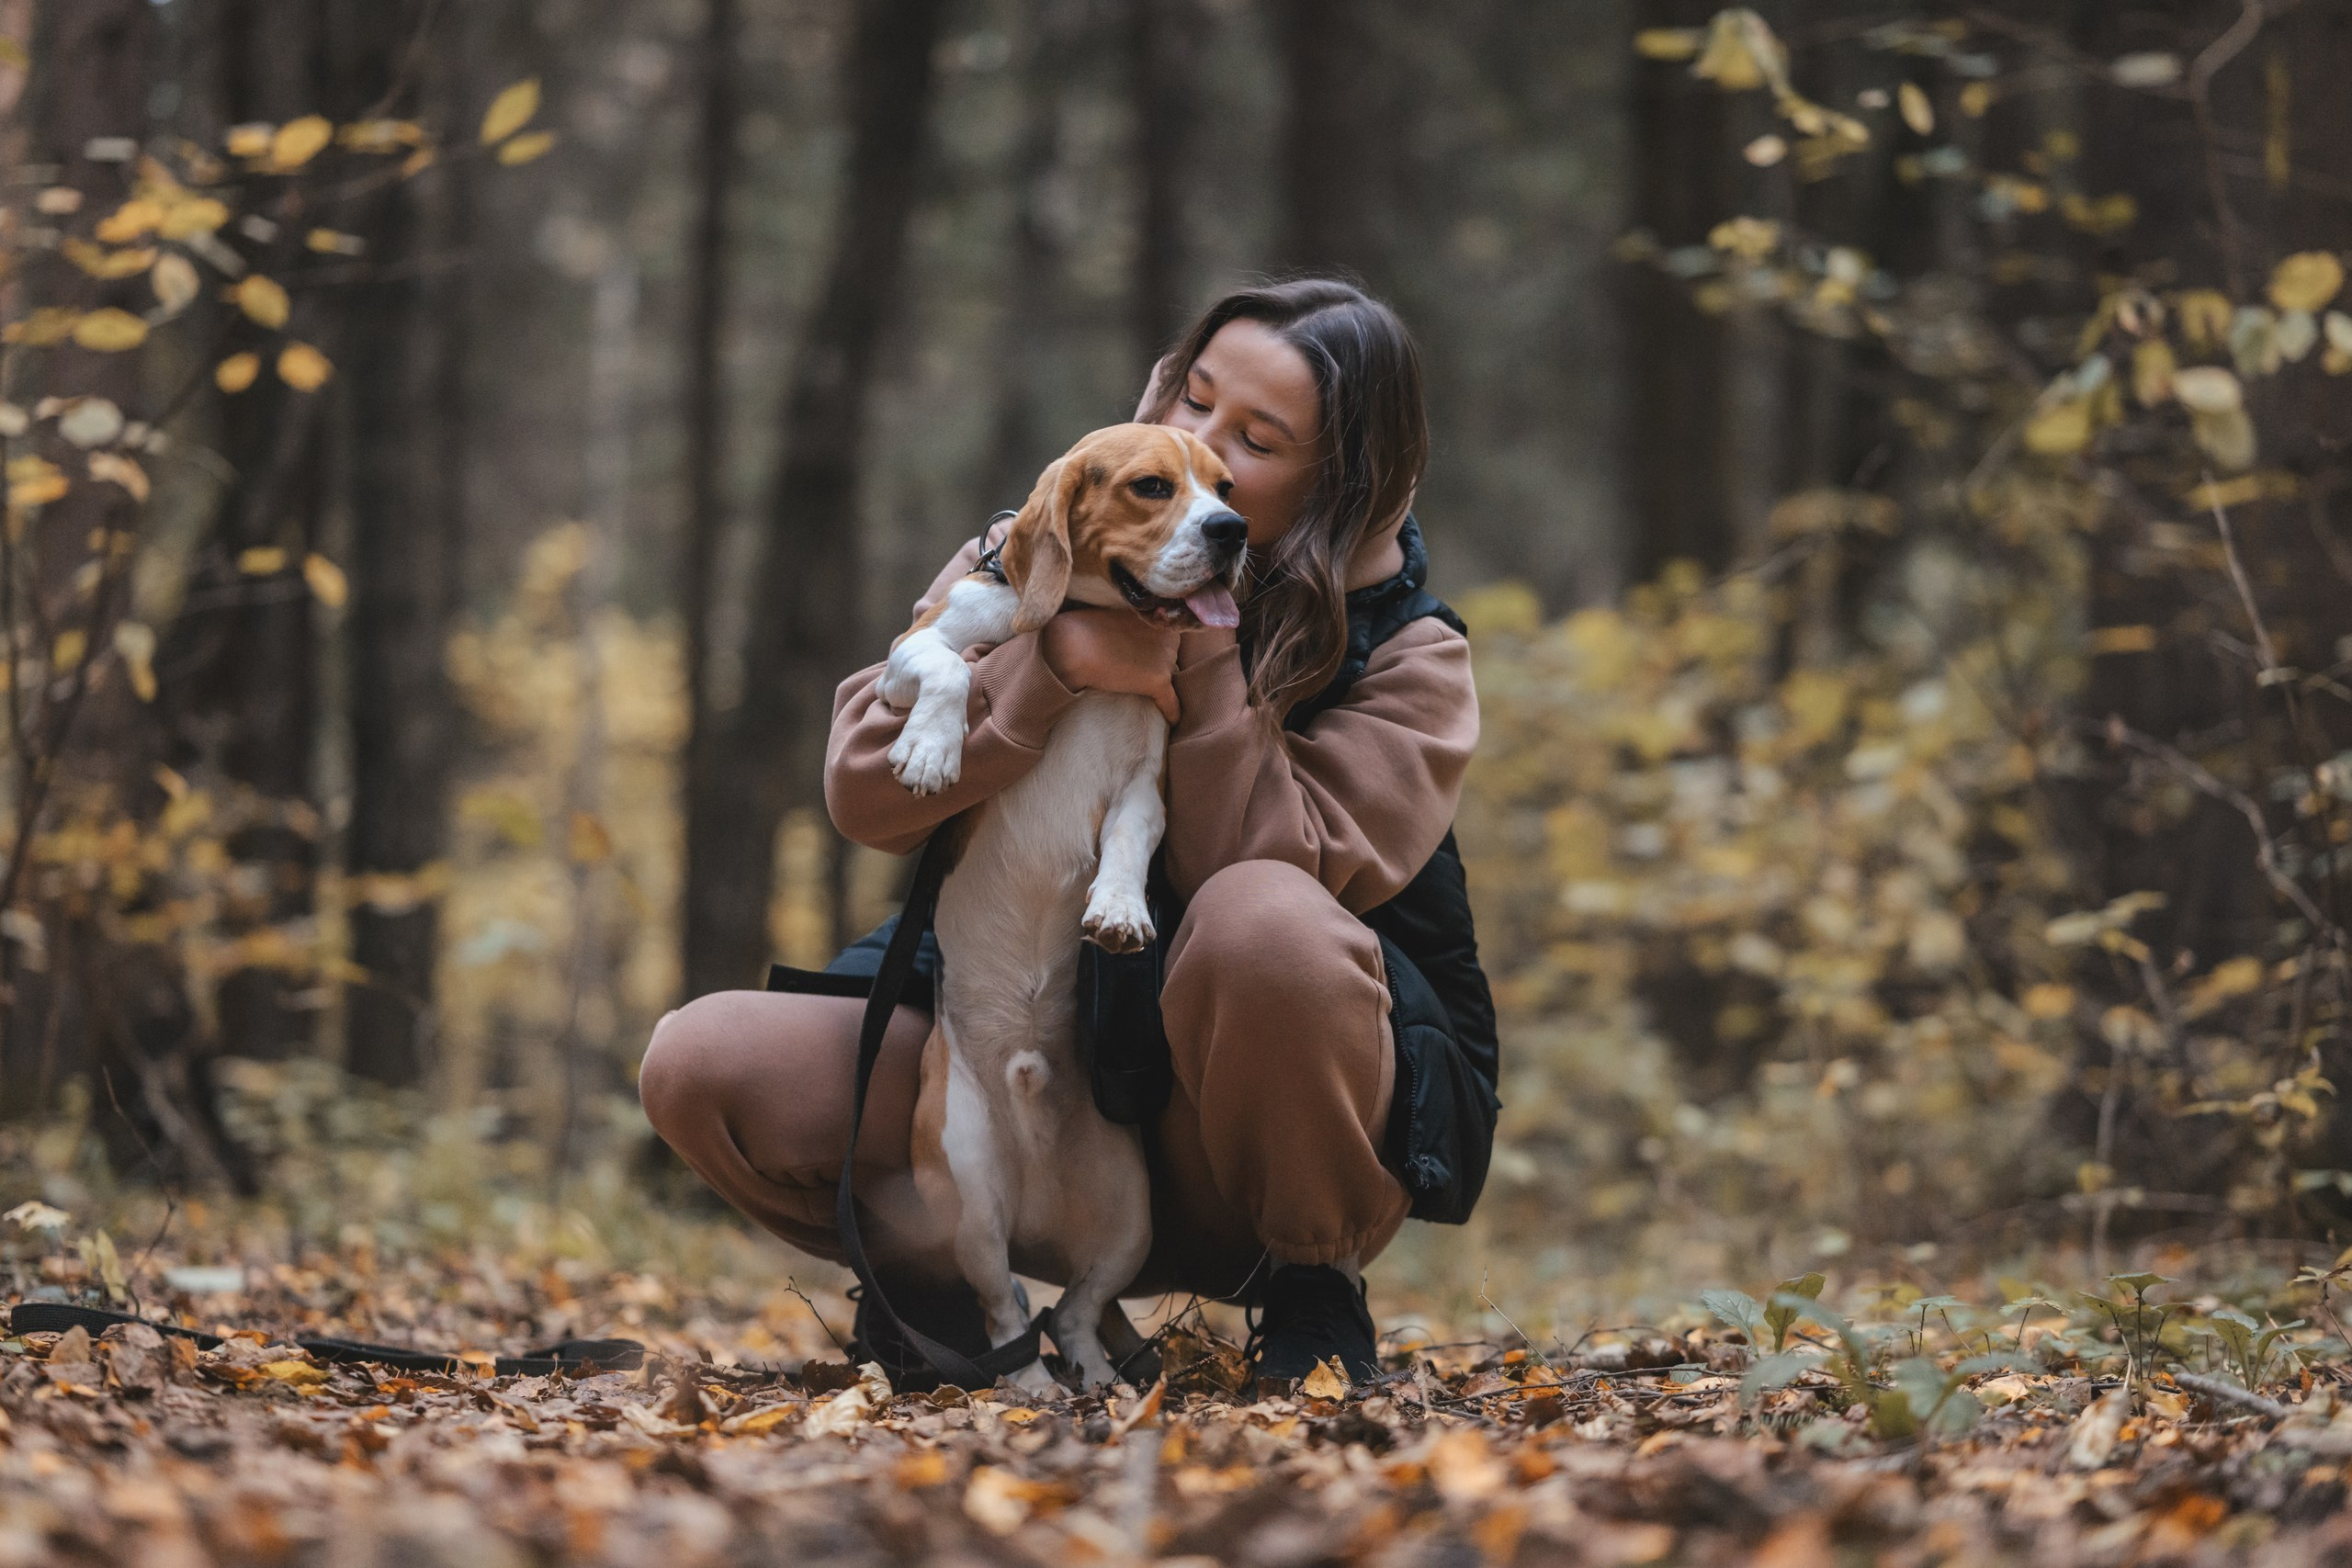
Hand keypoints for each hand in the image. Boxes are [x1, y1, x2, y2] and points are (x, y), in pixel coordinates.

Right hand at [1041, 608, 1179, 723]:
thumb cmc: (1086, 629)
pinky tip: (1171, 721)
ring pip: (1169, 678)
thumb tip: (1143, 643)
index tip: (1141, 659)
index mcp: (1160, 619)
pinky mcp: (1158, 680)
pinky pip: (1172, 703)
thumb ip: (1138, 626)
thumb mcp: (1121, 617)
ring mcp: (1166, 658)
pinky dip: (1171, 713)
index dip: (1153, 650)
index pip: (1167, 640)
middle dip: (1156, 665)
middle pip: (1170, 658)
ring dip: (1157, 684)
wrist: (1073, 646)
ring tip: (1137, 690)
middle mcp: (1169, 636)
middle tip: (1132, 672)